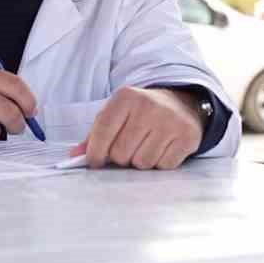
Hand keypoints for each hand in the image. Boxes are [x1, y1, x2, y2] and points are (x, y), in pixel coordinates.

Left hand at [75, 86, 203, 169]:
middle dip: (121, 158)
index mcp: (127, 96)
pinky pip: (163, 166)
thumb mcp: (117, 114)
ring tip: (147, 146)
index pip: (103, 132)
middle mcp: (149, 106)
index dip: (95, 153)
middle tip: (129, 148)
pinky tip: (163, 148)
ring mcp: (171, 121)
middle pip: (121, 153)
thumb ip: (96, 134)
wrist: (181, 104)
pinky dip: (160, 163)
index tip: (96, 161)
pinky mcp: (187, 136)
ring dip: (141, 161)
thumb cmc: (141, 113)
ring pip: (142, 163)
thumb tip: (76, 155)